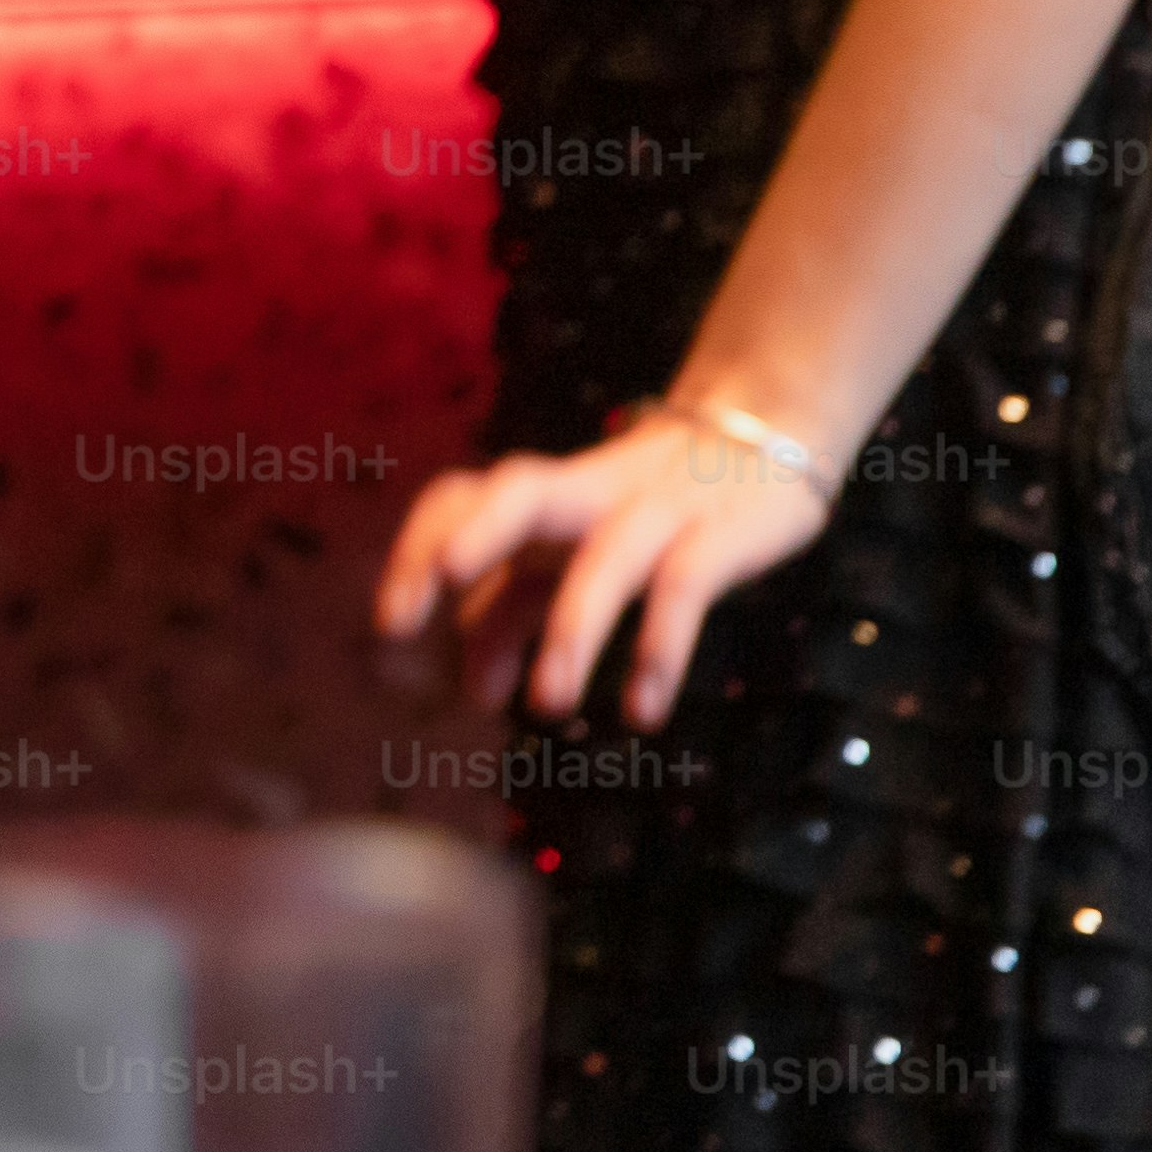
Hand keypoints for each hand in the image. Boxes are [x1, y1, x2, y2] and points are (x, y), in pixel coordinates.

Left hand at [373, 393, 839, 729]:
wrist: (761, 440)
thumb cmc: (639, 510)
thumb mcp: (568, 556)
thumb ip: (512, 613)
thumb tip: (472, 692)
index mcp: (541, 493)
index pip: (460, 496)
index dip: (417, 549)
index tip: (390, 628)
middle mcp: (588, 492)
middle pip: (520, 490)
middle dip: (474, 538)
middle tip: (437, 601)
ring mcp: (660, 508)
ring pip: (605, 558)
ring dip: (570, 632)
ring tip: (545, 708)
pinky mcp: (726, 534)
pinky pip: (686, 587)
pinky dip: (659, 647)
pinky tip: (641, 711)